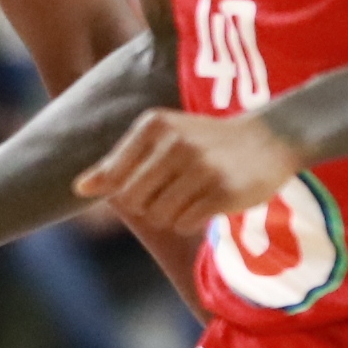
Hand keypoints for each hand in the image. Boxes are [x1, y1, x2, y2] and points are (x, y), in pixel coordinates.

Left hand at [79, 105, 306, 245]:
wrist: (268, 139)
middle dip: (148, 204)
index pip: (114, 180)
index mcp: (153, 125)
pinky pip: (184, 223)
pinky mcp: (221, 191)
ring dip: (172, 213)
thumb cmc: (204, 142)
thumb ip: (117, 164)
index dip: (128, 189)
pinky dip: (192, 219)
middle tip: (175, 189)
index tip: (154, 179)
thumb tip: (78, 188)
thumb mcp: (160, 139)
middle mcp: (174, 142)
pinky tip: (209, 200)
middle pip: (132, 201)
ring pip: (158, 215)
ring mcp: (200, 167)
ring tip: (194, 192)